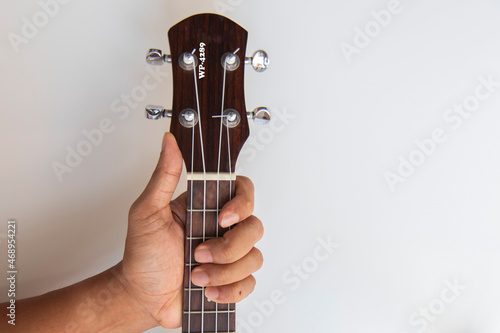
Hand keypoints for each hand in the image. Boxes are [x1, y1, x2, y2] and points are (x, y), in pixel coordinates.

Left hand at [120, 133, 263, 328]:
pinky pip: (250, 283)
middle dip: (228, 248)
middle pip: (254, 227)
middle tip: (198, 254)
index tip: (222, 220)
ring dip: (223, 272)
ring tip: (196, 277)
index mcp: (207, 207)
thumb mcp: (147, 212)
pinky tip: (208, 291)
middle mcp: (222, 229)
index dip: (242, 204)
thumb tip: (169, 141)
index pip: (243, 192)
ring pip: (254, 257)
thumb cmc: (143, 256)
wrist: (141, 298)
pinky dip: (229, 290)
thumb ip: (163, 176)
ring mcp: (230, 256)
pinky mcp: (232, 281)